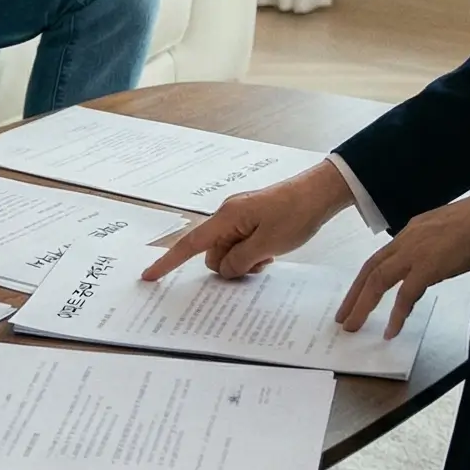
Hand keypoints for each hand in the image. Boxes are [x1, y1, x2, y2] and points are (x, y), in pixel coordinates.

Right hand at [142, 161, 354, 282]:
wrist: (320, 192)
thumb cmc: (296, 215)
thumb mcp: (267, 245)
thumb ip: (239, 261)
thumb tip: (223, 270)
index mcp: (226, 218)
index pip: (190, 245)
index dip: (168, 262)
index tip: (148, 276)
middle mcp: (227, 216)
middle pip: (213, 253)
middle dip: (230, 266)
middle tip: (259, 264)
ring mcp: (240, 217)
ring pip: (229, 252)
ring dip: (244, 261)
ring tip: (269, 257)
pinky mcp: (252, 219)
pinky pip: (242, 244)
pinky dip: (252, 253)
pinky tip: (271, 252)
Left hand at [338, 189, 469, 338]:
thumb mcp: (446, 232)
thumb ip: (432, 247)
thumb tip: (429, 265)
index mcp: (410, 232)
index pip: (380, 258)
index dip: (365, 279)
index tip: (356, 296)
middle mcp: (406, 241)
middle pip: (371, 270)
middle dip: (354, 295)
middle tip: (343, 317)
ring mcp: (414, 253)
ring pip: (378, 282)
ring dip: (363, 306)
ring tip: (353, 326)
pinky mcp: (427, 267)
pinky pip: (405, 295)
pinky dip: (397, 315)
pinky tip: (391, 331)